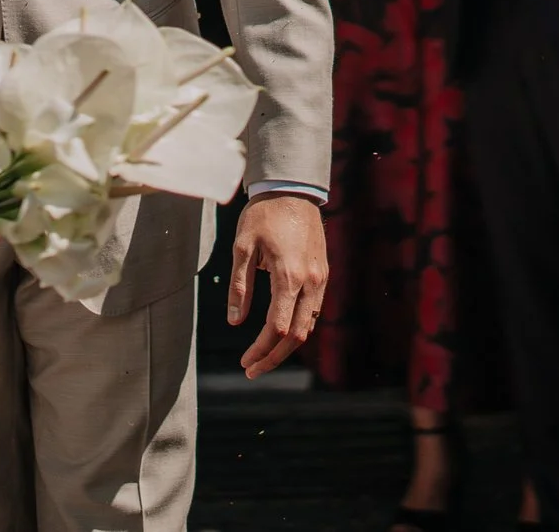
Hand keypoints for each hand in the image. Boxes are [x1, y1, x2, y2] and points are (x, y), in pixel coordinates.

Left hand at [229, 193, 328, 377]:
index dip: (261, 349)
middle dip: (274, 356)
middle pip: (298, 335)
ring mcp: (321, 278)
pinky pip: (314, 310)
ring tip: (263, 357)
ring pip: (309, 325)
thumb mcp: (242, 247)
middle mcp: (311, 281)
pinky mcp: (323, 273)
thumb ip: (240, 286)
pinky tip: (282, 333)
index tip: (244, 361)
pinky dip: (299, 327)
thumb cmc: (263, 215)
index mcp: (289, 275)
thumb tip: (235, 321)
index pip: (278, 327)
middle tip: (252, 369)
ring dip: (288, 346)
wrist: (293, 189)